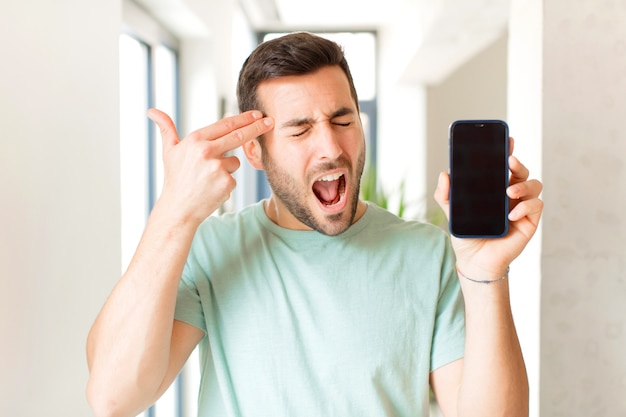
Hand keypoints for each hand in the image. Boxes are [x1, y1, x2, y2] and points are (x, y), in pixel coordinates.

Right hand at [148, 109, 273, 224]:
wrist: (178, 209)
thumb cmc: (175, 179)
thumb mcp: (169, 152)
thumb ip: (166, 129)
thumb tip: (152, 111)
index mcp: (195, 140)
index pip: (225, 125)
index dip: (243, 118)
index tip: (256, 113)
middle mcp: (206, 151)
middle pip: (239, 136)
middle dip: (257, 127)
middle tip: (270, 121)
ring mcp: (217, 168)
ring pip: (235, 162)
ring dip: (227, 169)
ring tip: (208, 179)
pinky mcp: (226, 183)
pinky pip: (234, 178)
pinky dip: (226, 183)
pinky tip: (212, 189)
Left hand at [433, 138, 542, 278]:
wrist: (475, 261)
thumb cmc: (467, 236)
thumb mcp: (452, 214)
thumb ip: (446, 195)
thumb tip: (444, 174)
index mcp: (494, 188)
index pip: (503, 165)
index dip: (508, 151)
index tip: (507, 140)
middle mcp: (511, 194)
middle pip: (521, 170)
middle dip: (518, 163)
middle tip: (509, 162)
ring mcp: (522, 206)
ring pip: (534, 184)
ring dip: (523, 185)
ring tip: (509, 193)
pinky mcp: (529, 221)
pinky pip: (537, 206)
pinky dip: (526, 207)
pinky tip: (511, 215)